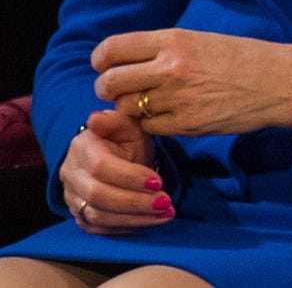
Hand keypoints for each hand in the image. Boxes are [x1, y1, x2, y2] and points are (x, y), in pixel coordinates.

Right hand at [58, 111, 168, 234]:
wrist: (113, 156)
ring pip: (98, 216)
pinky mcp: (79, 214)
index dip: (130, 177)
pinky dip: (125, 227)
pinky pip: (98, 228)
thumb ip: (116, 121)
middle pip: (98, 196)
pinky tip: (150, 222)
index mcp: (82, 148)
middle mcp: (71, 174)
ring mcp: (72, 197)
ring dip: (135, 218)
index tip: (159, 182)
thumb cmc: (125, 139)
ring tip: (166, 214)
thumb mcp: (127, 125)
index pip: (101, 167)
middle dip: (135, 202)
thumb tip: (95, 118)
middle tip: (166, 203)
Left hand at [92, 29, 291, 137]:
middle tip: (123, 91)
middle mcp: (170, 67)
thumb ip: (162, 50)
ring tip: (150, 104)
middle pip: (109, 83)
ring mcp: (178, 98)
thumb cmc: (243, 58)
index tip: (107, 66)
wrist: (282, 82)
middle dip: (109, 89)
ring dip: (131, 108)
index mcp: (173, 40)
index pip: (111, 50)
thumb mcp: (201, 40)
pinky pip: (150, 127)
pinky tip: (172, 115)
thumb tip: (122, 63)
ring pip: (126, 108)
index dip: (102, 61)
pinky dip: (154, 124)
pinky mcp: (186, 125)